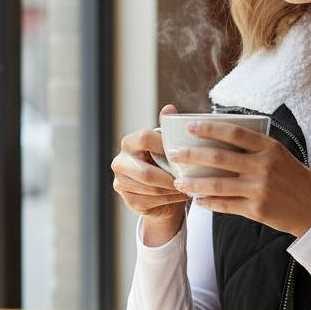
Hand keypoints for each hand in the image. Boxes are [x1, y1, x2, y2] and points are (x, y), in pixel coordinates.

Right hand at [111, 105, 189, 244]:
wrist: (161, 190)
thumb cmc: (166, 162)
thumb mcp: (168, 145)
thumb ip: (168, 128)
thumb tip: (170, 108)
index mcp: (129, 142)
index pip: (144, 139)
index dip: (164, 146)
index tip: (182, 152)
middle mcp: (120, 162)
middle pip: (146, 173)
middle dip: (170, 178)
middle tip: (188, 179)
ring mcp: (121, 182)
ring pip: (151, 189)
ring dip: (173, 190)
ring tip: (190, 186)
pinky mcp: (128, 200)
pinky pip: (152, 201)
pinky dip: (170, 199)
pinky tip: (182, 195)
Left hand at [168, 118, 310, 236]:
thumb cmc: (295, 179)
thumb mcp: (280, 156)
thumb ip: (255, 149)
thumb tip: (219, 143)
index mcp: (269, 148)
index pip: (234, 133)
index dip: (210, 129)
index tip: (190, 127)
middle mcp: (264, 166)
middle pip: (219, 158)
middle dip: (192, 156)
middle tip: (174, 154)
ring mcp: (259, 189)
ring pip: (218, 185)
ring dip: (195, 184)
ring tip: (179, 182)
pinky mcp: (257, 209)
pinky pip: (226, 205)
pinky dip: (210, 203)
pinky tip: (199, 201)